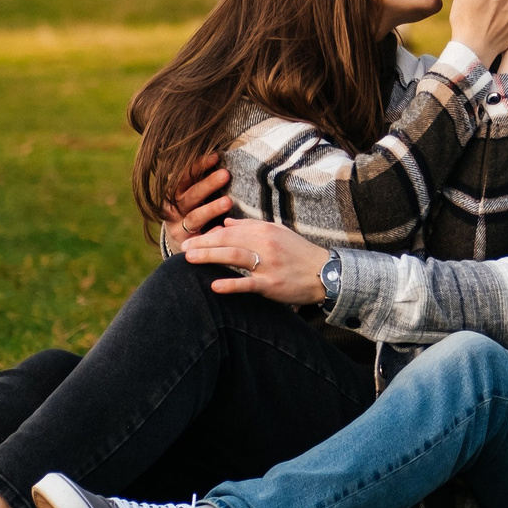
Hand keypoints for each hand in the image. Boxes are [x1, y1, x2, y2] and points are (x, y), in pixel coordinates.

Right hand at [163, 153, 231, 242]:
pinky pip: (199, 240)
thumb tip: (221, 156)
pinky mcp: (187, 245)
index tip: (216, 156)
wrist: (181, 246)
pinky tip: (220, 228)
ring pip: (194, 218)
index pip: (185, 177)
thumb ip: (202, 181)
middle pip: (190, 196)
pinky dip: (209, 234)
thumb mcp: (192, 196)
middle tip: (225, 174)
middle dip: (207, 184)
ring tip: (228, 201)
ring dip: (210, 209)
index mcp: (174, 194)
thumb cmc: (192, 212)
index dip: (198, 166)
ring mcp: (179, 228)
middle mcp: (173, 209)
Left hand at [181, 218, 329, 304]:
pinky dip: (231, 284)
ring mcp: (268, 264)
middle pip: (228, 240)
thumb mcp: (277, 233)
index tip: (191, 239)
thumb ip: (250, 226)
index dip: (208, 234)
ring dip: (210, 256)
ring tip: (189, 259)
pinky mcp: (272, 284)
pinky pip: (248, 283)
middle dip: (202, 243)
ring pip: (234, 256)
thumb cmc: (298, 253)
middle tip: (183, 248)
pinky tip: (214, 286)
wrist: (325, 273)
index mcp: (265, 230)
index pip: (230, 229)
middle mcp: (265, 244)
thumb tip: (226, 221)